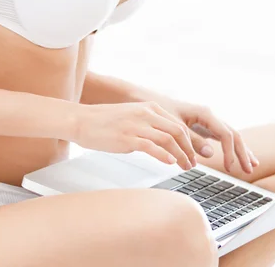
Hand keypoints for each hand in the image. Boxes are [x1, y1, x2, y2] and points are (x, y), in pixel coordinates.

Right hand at [72, 101, 196, 170]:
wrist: (82, 120)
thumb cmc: (105, 121)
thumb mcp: (133, 117)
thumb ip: (149, 125)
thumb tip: (163, 142)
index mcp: (150, 108)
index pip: (178, 124)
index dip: (189, 141)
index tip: (192, 154)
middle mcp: (146, 113)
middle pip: (177, 131)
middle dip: (189, 149)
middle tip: (192, 163)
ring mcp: (137, 125)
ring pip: (168, 139)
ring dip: (180, 155)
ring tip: (184, 167)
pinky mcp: (127, 137)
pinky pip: (151, 146)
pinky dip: (164, 155)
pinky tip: (170, 163)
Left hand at [151, 95, 259, 173]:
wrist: (150, 102)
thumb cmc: (160, 112)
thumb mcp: (174, 127)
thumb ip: (191, 140)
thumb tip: (211, 154)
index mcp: (205, 113)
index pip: (225, 133)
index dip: (230, 152)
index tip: (230, 168)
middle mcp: (210, 116)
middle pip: (233, 134)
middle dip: (242, 152)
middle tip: (249, 170)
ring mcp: (209, 122)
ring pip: (231, 136)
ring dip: (242, 150)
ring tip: (252, 165)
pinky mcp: (204, 128)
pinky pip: (223, 138)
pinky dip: (232, 149)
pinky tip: (238, 158)